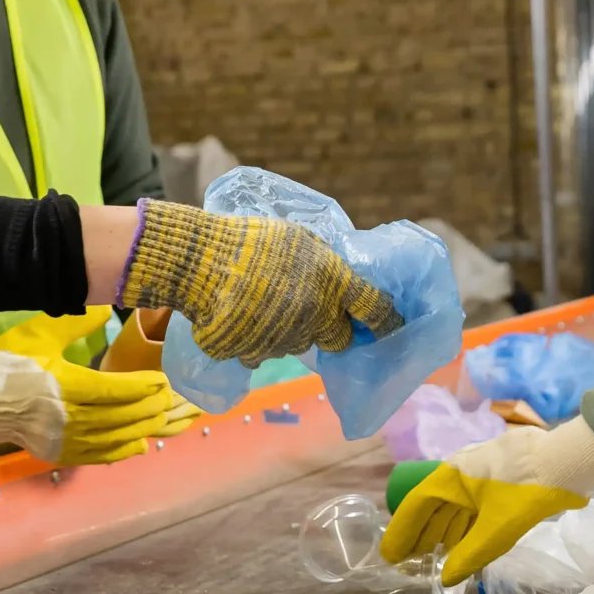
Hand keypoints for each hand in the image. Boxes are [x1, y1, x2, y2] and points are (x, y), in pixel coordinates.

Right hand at [0, 307, 201, 465]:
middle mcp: (66, 417)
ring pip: (112, 438)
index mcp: (62, 386)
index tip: (162, 380)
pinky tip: (139, 444)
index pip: (112, 390)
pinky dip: (121, 451)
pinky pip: (97, 456)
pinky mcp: (58, 453)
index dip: (141, 387)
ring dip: (140, 428)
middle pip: (118, 416)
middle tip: (170, 395)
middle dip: (148, 407)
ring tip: (161, 415)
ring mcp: (62, 440)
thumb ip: (74, 323)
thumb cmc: (8, 363)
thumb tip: (107, 308)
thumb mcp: (37, 334)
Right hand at [117, 199, 401, 364]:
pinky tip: (238, 316)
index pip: (374, 308)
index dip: (387, 321)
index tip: (394, 329)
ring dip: (287, 331)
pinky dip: (254, 340)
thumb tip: (337, 277)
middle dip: (331, 329)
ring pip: (296, 344)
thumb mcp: (298, 238)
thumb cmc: (250, 240)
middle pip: (338, 338)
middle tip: (309, 310)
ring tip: (260, 303)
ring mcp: (285, 340)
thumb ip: (323, 263)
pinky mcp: (254, 355)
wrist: (199, 261)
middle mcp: (316, 316)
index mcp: (333, 281)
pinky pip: (260, 353)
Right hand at [380, 418, 593, 586]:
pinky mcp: (500, 481)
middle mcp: (461, 472)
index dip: (401, 532)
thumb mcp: (496, 529)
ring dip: (442, 532)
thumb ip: (468, 555)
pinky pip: (472, 507)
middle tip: (409, 562)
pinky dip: (463, 526)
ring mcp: (481, 475)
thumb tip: (446, 577)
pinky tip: (463, 544)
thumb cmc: (526, 491)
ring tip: (433, 557)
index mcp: (452, 476)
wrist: (568, 463)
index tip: (390, 555)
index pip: (416, 504)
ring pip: (454, 507)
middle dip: (421, 534)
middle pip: (433, 506)